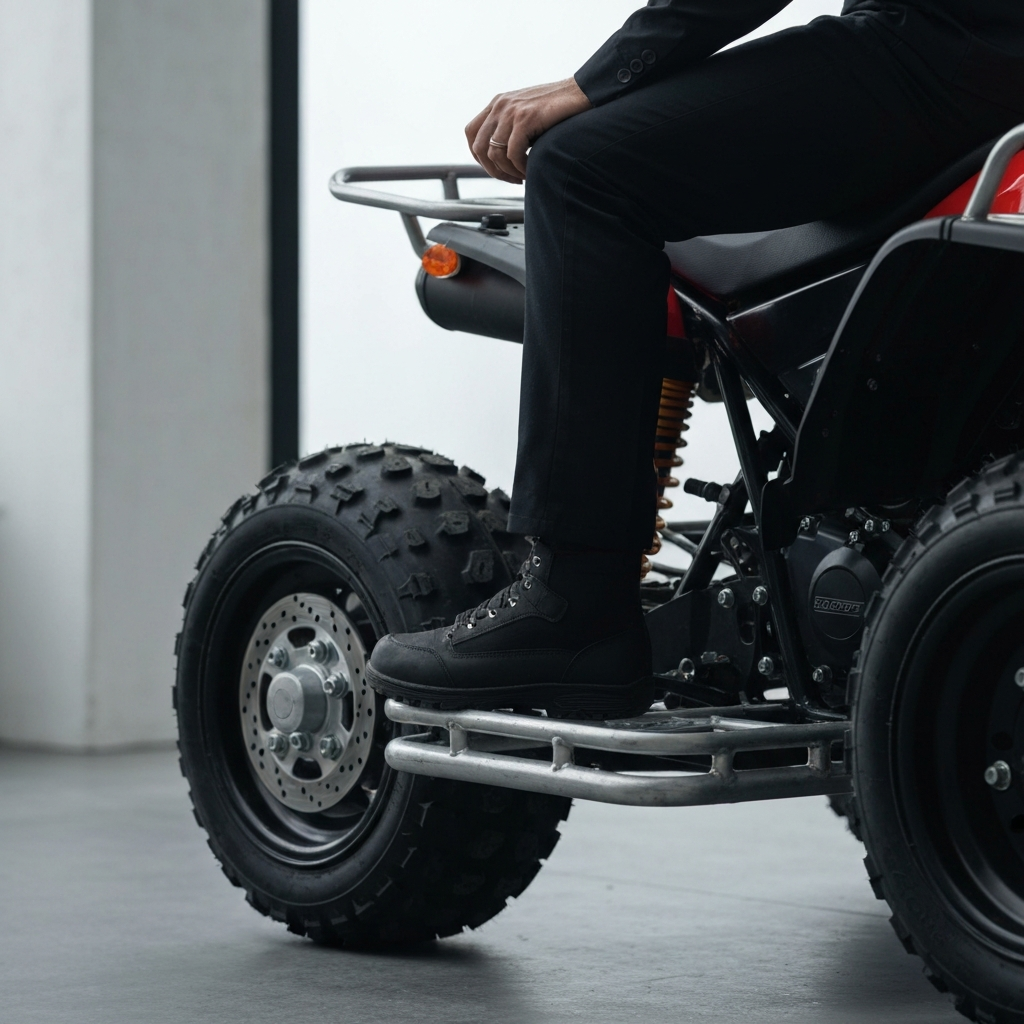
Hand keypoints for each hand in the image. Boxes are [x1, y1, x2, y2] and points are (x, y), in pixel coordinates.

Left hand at [465, 78, 591, 183]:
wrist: (582, 92)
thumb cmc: (558, 109)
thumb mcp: (527, 117)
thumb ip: (511, 131)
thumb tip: (501, 160)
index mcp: (498, 103)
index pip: (472, 134)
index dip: (479, 157)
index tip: (495, 169)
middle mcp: (500, 105)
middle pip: (478, 146)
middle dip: (492, 169)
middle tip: (510, 179)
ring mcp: (511, 110)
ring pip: (495, 153)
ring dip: (508, 171)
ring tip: (522, 176)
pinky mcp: (525, 118)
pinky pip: (513, 153)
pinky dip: (520, 167)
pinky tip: (529, 169)